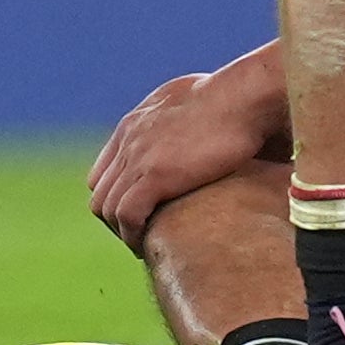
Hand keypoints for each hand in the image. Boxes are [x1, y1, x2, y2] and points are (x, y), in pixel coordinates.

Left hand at [86, 63, 286, 251]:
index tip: (139, 216)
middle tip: (142, 238)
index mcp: (135, 123)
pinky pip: (127, 215)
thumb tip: (195, 132)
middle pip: (100, 194)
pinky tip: (150, 246)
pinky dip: (133, 235)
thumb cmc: (234, 98)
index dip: (117, 199)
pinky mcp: (156, 175)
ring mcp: (138, 157)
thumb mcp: (192, 100)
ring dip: (124, 233)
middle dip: (116, 221)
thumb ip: (178, 118)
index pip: (103, 173)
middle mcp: (129, 140)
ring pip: (108, 209)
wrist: (244, 97)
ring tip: (146, 247)